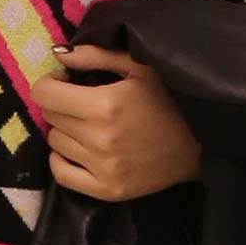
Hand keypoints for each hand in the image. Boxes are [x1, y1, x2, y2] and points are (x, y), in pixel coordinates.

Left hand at [31, 40, 201, 200]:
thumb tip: (58, 54)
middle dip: (61, 104)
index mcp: (103, 104)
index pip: (44, 94)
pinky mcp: (107, 190)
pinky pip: (61, 175)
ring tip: (87, 124)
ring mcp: (101, 168)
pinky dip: (61, 159)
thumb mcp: (139, 66)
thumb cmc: (170, 99)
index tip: (66, 82)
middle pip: (50, 117)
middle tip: (82, 102)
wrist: (201, 144)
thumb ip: (95, 56)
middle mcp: (98, 138)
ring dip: (65, 130)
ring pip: (55, 143)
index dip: (51, 83)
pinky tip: (76, 149)